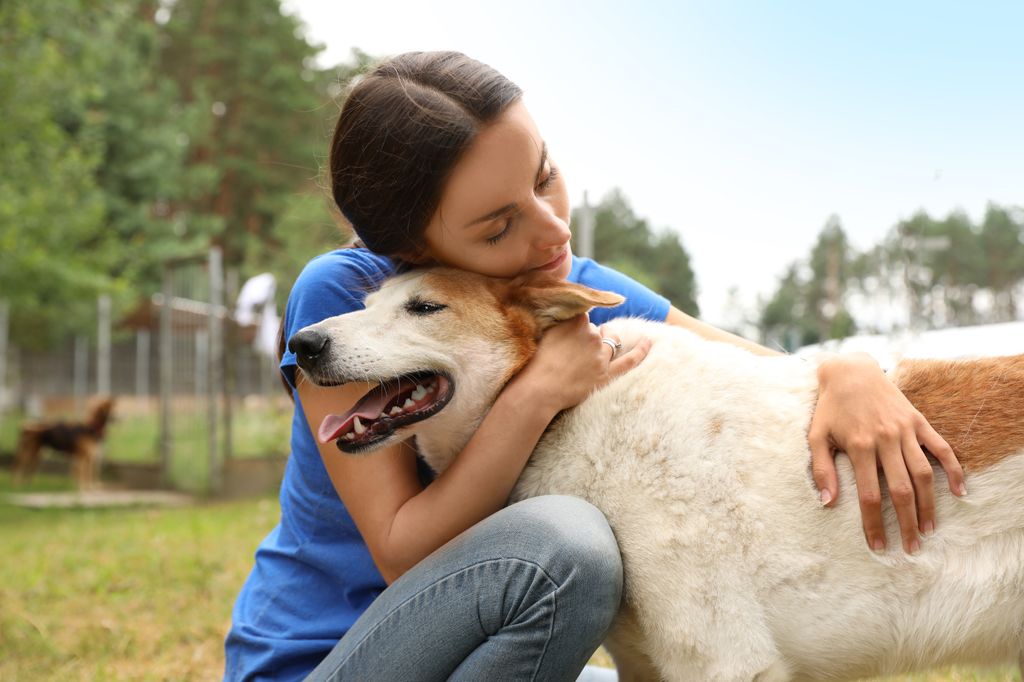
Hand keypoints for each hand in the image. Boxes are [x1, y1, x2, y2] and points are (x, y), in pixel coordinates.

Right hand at [511, 315, 651, 413]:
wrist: (538, 390)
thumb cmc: (534, 363)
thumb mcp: (542, 332)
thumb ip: (557, 321)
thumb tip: (565, 315)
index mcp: (576, 320)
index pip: (582, 315)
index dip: (575, 325)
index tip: (569, 332)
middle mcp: (592, 333)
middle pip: (595, 329)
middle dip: (587, 336)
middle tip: (571, 350)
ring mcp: (601, 354)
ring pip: (610, 341)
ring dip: (607, 341)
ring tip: (599, 346)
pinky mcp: (607, 374)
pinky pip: (630, 360)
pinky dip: (641, 351)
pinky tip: (648, 342)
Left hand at [809, 352, 965, 553]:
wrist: (850, 372)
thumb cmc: (830, 408)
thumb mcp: (816, 435)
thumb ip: (821, 469)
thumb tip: (827, 503)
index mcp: (858, 446)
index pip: (868, 495)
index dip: (874, 523)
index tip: (878, 545)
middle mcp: (885, 440)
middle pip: (901, 490)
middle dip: (906, 522)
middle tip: (912, 548)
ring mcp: (905, 430)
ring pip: (923, 473)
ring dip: (929, 504)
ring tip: (930, 529)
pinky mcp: (918, 421)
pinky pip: (941, 447)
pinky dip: (953, 469)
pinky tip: (960, 491)